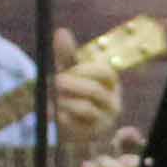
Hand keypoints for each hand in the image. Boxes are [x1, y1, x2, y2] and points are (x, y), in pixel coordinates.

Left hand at [47, 28, 121, 145]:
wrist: (73, 127)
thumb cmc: (73, 94)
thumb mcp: (70, 73)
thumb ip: (67, 55)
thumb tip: (61, 31)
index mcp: (111, 84)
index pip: (105, 73)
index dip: (84, 70)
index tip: (65, 70)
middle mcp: (113, 103)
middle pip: (95, 90)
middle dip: (71, 84)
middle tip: (54, 81)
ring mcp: (105, 120)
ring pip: (84, 107)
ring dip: (63, 101)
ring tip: (53, 99)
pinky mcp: (91, 134)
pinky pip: (74, 123)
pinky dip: (60, 116)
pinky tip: (54, 113)